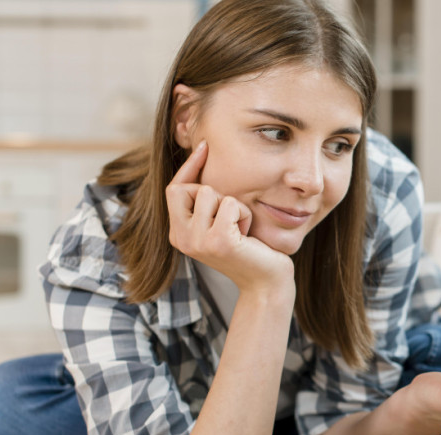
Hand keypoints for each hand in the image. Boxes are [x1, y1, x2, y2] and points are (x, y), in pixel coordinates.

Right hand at [165, 141, 295, 297]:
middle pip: (188, 188)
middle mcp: (182, 238)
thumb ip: (206, 201)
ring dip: (233, 205)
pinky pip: (230, 204)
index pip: (173, 189)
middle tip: (231, 217)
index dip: (189, 166)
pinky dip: (244, 214)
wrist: (266, 282)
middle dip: (215, 192)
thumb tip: (202, 153)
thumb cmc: (248, 249)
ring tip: (240, 228)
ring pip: (210, 193)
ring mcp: (198, 241)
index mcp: (178, 234)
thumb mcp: (220, 223)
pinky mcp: (219, 241)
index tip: (206, 146)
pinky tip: (248, 235)